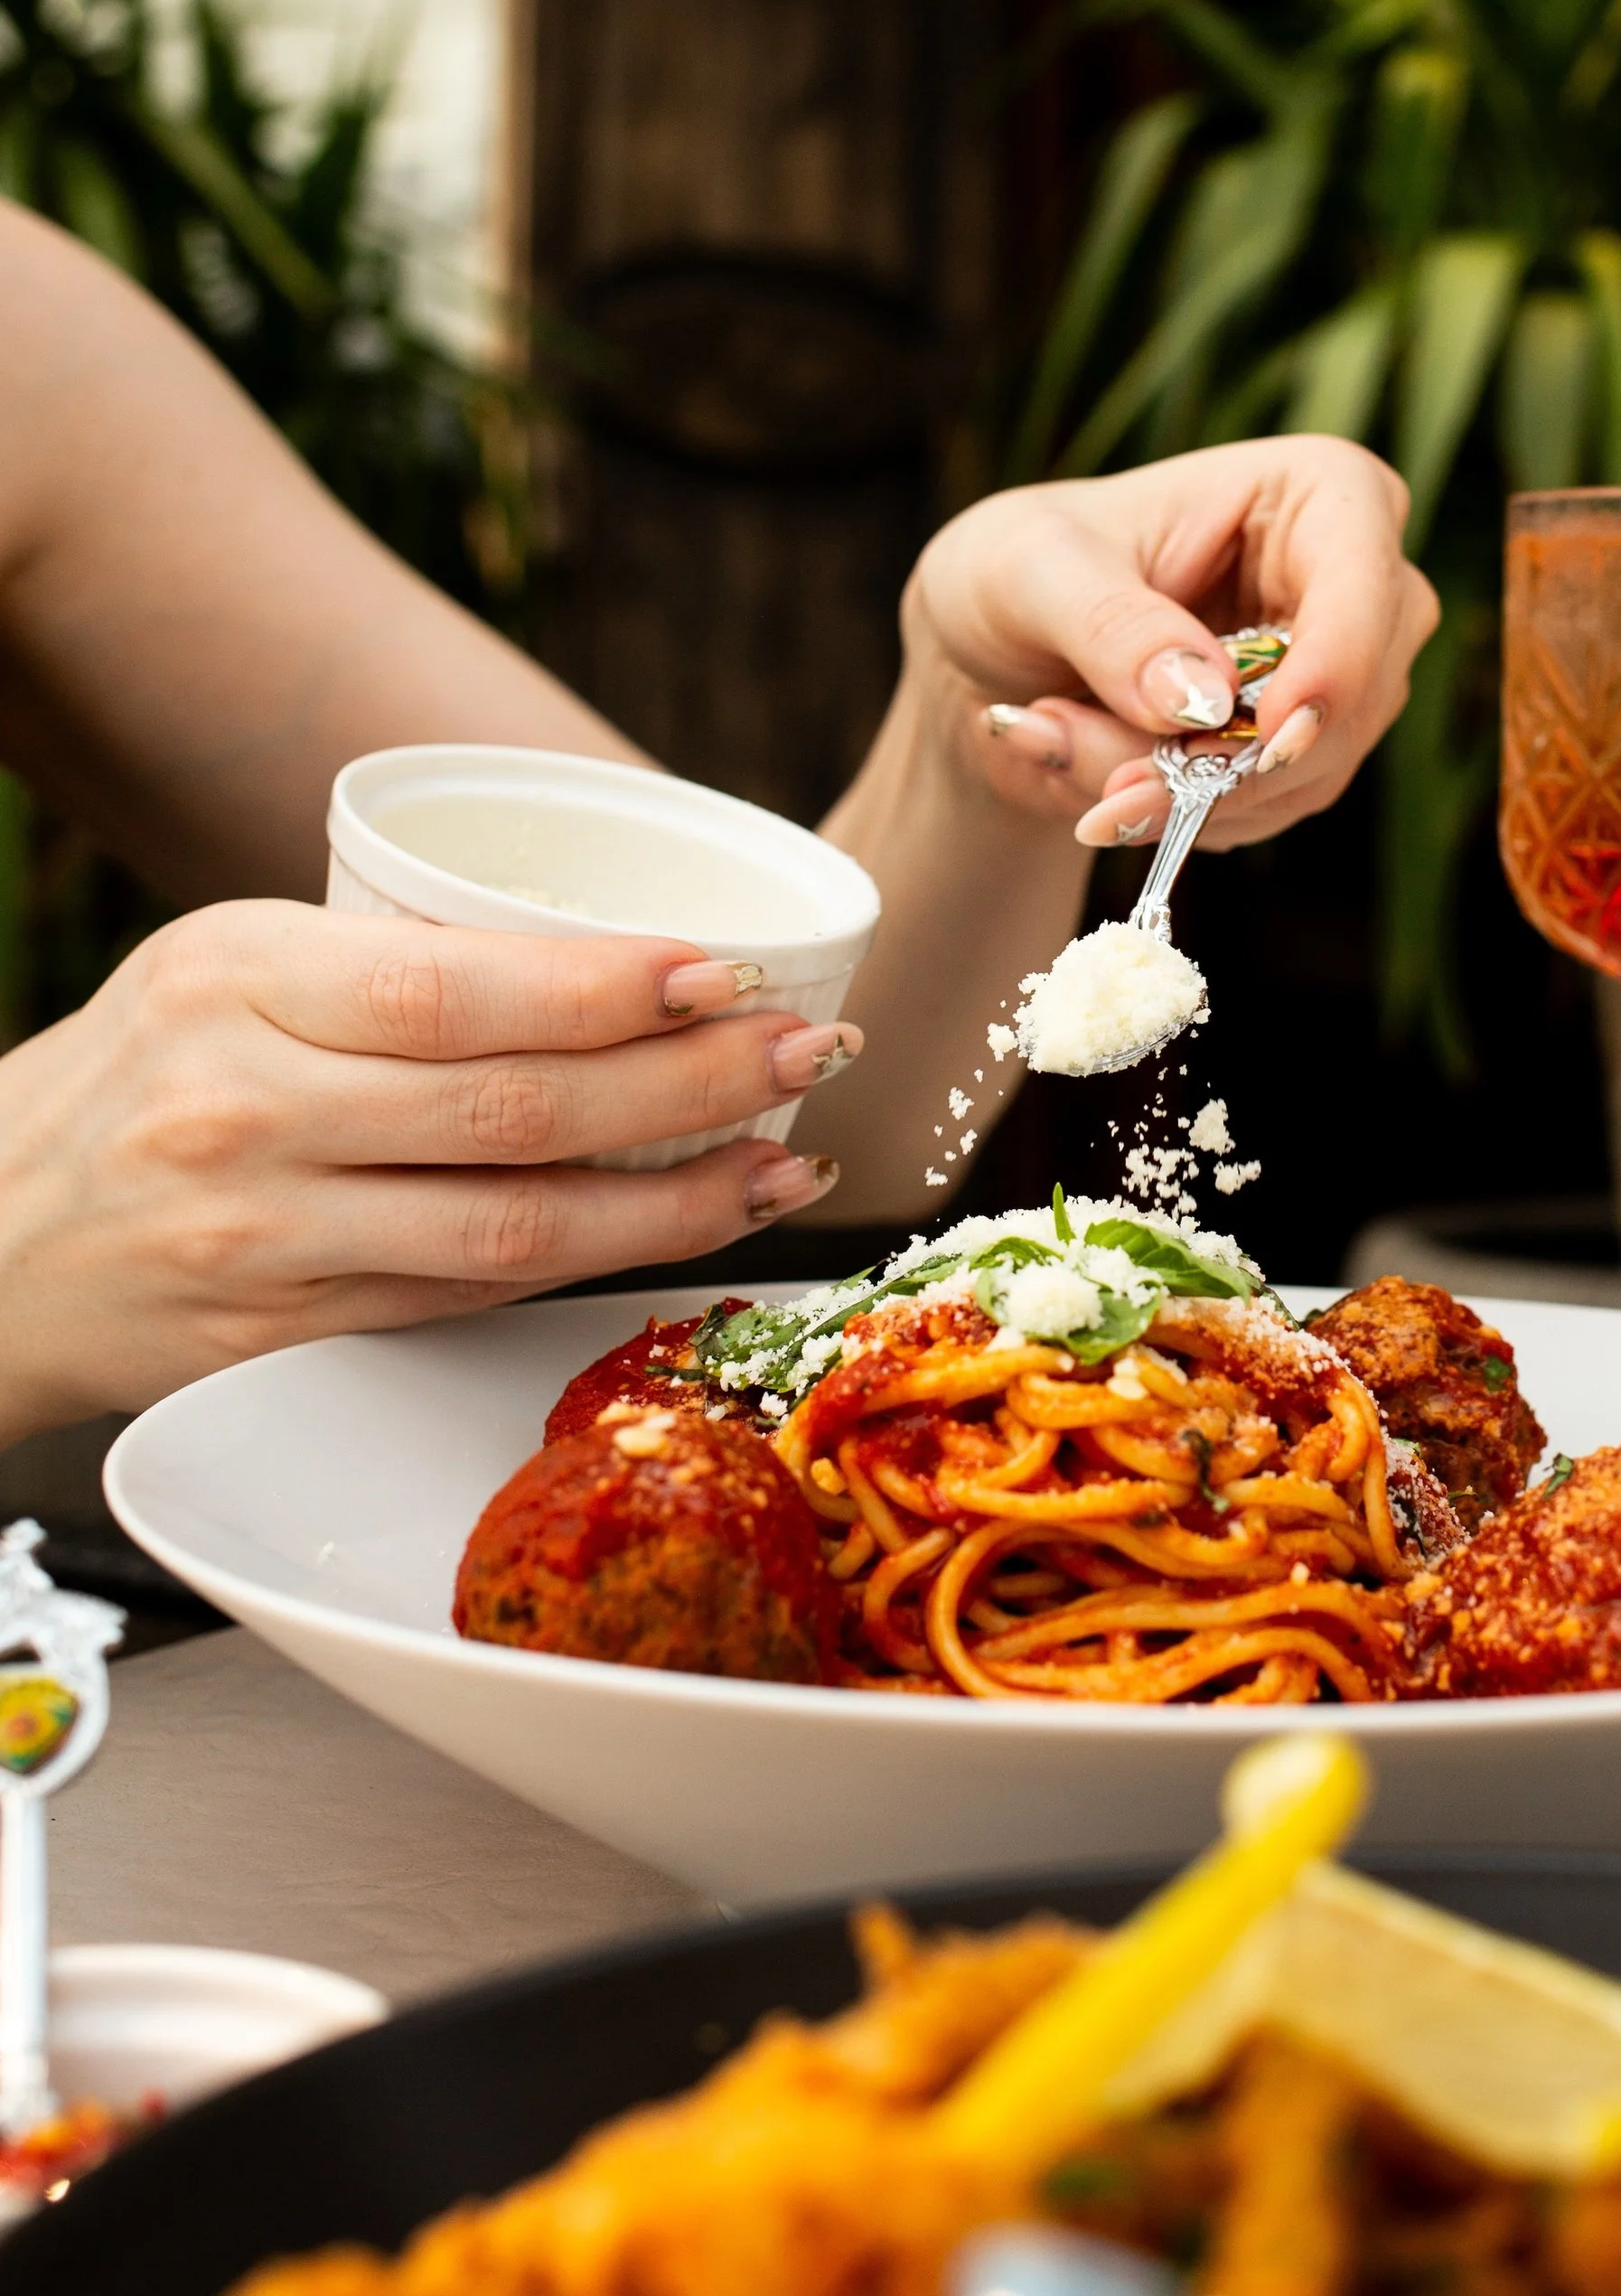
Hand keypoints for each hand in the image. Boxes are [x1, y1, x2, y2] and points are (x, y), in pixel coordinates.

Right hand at [0, 906, 860, 1440]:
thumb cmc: (135, 1074)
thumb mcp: (227, 967)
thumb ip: (388, 966)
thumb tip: (614, 961)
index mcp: (236, 982)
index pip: (454, 988)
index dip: (608, 987)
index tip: (725, 972)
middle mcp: (248, 1112)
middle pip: (514, 1111)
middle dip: (689, 1084)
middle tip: (810, 1051)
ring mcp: (267, 1240)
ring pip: (514, 1230)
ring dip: (676, 1199)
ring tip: (782, 1158)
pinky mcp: (286, 1334)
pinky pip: (472, 1295)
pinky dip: (595, 1264)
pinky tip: (682, 1228)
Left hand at [904, 438, 1438, 851]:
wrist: (993, 652)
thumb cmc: (1021, 568)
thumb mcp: (1032, 569)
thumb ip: (1112, 627)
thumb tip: (1201, 702)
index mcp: (1312, 492)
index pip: (1367, 577)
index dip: (1337, 663)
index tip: (1269, 736)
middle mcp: (1349, 585)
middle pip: (1356, 692)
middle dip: (1234, 757)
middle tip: (1112, 784)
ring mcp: (1335, 677)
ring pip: (1309, 767)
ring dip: (1185, 791)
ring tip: (1068, 749)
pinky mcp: (1301, 752)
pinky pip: (1269, 808)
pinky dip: (1182, 814)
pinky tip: (1105, 783)